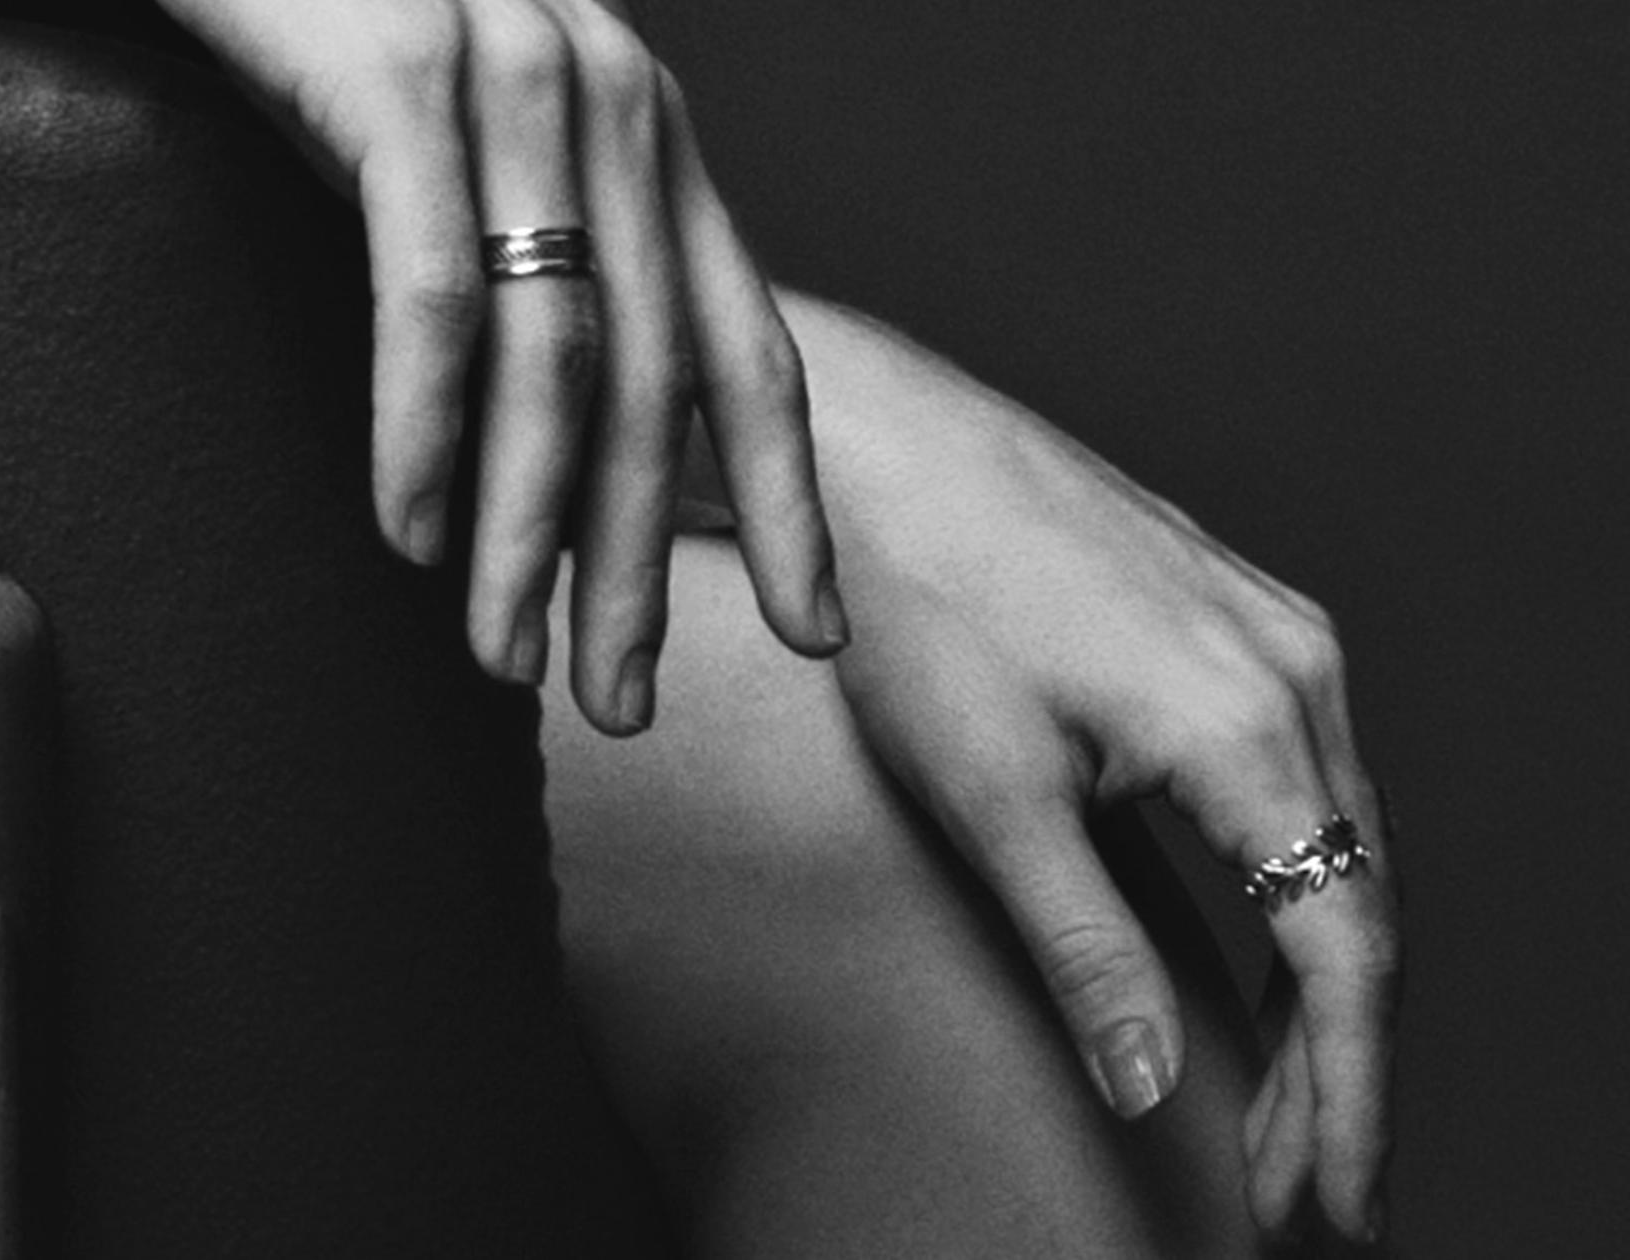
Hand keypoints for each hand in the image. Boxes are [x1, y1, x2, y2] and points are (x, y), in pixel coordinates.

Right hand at [157, 0, 845, 732]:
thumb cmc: (337, 28)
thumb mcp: (477, 145)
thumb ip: (541, 256)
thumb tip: (562, 444)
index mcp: (651, 141)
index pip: (749, 349)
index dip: (786, 504)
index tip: (816, 634)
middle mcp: (617, 108)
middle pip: (660, 384)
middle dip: (640, 564)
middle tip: (620, 702)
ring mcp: (518, 83)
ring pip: (556, 358)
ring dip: (529, 530)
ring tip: (505, 661)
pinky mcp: (399, 77)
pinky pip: (430, 293)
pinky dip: (422, 427)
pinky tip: (402, 533)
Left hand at [782, 293, 1399, 1243]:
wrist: (876, 444)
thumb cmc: (915, 603)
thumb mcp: (989, 797)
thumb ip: (1086, 948)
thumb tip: (1151, 1087)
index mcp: (1247, 725)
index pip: (1345, 955)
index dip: (1348, 1099)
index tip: (1330, 1207)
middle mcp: (1295, 670)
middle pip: (1358, 904)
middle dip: (1333, 1058)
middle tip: (1295, 1178)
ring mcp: (1276, 628)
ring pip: (1341, 838)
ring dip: (1319, 972)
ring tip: (1282, 1090)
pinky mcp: (1239, 609)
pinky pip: (1310, 771)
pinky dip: (1298, 875)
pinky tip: (1265, 931)